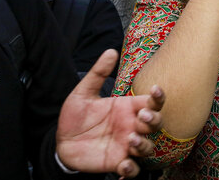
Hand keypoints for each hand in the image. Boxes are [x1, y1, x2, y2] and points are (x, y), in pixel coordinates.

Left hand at [55, 49, 164, 177]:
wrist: (60, 142)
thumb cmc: (75, 116)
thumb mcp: (83, 92)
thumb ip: (98, 74)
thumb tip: (110, 51)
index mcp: (127, 108)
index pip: (151, 102)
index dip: (158, 97)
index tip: (155, 90)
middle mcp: (131, 126)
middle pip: (155, 123)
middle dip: (154, 120)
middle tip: (141, 116)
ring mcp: (126, 146)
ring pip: (148, 147)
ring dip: (144, 144)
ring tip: (130, 139)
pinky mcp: (117, 162)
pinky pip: (132, 170)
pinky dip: (131, 170)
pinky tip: (124, 165)